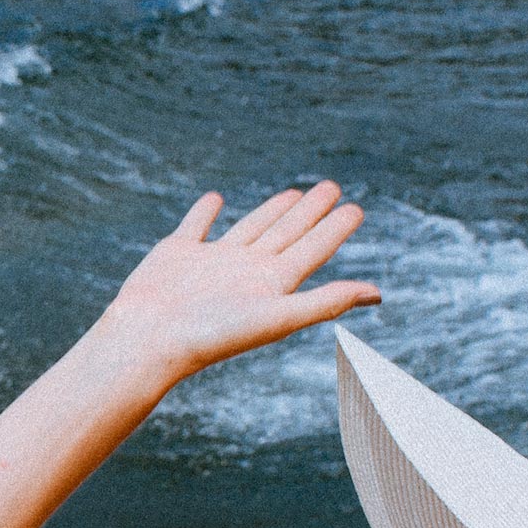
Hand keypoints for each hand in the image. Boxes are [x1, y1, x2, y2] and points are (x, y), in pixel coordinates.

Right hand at [94, 182, 379, 388]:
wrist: (149, 340)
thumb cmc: (211, 335)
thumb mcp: (278, 317)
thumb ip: (326, 302)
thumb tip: (377, 294)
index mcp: (271, 285)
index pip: (312, 250)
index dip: (335, 229)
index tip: (356, 208)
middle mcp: (246, 271)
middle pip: (287, 234)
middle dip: (311, 211)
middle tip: (332, 188)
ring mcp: (211, 262)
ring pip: (250, 227)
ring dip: (271, 210)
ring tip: (292, 194)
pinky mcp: (178, 252)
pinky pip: (197, 225)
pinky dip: (206, 212)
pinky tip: (216, 200)